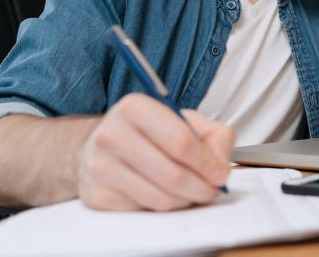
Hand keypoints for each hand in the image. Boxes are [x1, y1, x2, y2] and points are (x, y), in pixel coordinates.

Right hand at [78, 93, 233, 210]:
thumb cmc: (150, 132)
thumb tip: (220, 167)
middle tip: (212, 190)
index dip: (207, 163)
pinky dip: (164, 208)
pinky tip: (166, 194)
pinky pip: (144, 211)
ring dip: (185, 201)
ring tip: (192, 192)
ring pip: (160, 198)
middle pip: (172, 174)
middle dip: (201, 188)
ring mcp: (100, 166)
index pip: (180, 141)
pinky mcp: (97, 195)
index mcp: (134, 107)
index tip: (220, 174)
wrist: (104, 146)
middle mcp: (111, 134)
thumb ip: (213, 135)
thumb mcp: (183, 120)